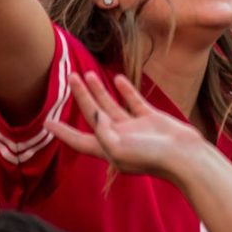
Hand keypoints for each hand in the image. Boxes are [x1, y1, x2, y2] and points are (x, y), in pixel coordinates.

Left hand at [47, 72, 206, 184]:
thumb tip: (94, 114)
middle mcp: (118, 137)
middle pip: (94, 114)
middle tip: (69, 77)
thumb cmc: (151, 158)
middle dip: (81, 96)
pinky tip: (118, 78)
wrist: (185, 157)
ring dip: (99, 90)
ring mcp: (136, 128)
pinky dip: (126, 90)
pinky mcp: (152, 119)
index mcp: (107, 149)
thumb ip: (102, 131)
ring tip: (87, 74)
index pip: (79, 140)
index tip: (47, 122)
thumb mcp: (119, 148)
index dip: (63, 131)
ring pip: (112, 105)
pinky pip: (134, 101)